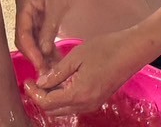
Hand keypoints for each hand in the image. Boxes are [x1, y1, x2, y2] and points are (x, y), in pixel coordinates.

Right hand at [14, 0, 86, 73]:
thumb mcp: (57, 6)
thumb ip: (48, 28)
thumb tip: (42, 51)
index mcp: (23, 3)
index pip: (21, 34)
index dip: (30, 51)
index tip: (41, 65)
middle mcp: (24, 8)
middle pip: (25, 38)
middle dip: (35, 55)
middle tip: (47, 71)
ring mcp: (32, 11)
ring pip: (33, 37)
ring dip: (42, 52)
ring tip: (53, 66)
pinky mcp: (42, 13)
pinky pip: (41, 32)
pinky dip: (47, 43)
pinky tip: (55, 55)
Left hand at [24, 28, 151, 116]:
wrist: (133, 51)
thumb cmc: (106, 49)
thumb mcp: (77, 56)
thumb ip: (57, 72)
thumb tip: (41, 82)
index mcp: (78, 94)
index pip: (47, 102)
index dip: (34, 93)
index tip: (27, 81)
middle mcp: (85, 105)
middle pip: (54, 111)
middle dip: (40, 98)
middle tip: (34, 81)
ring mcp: (93, 104)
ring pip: (64, 110)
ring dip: (52, 98)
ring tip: (46, 79)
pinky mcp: (97, 100)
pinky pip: (74, 105)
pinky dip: (63, 97)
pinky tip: (61, 81)